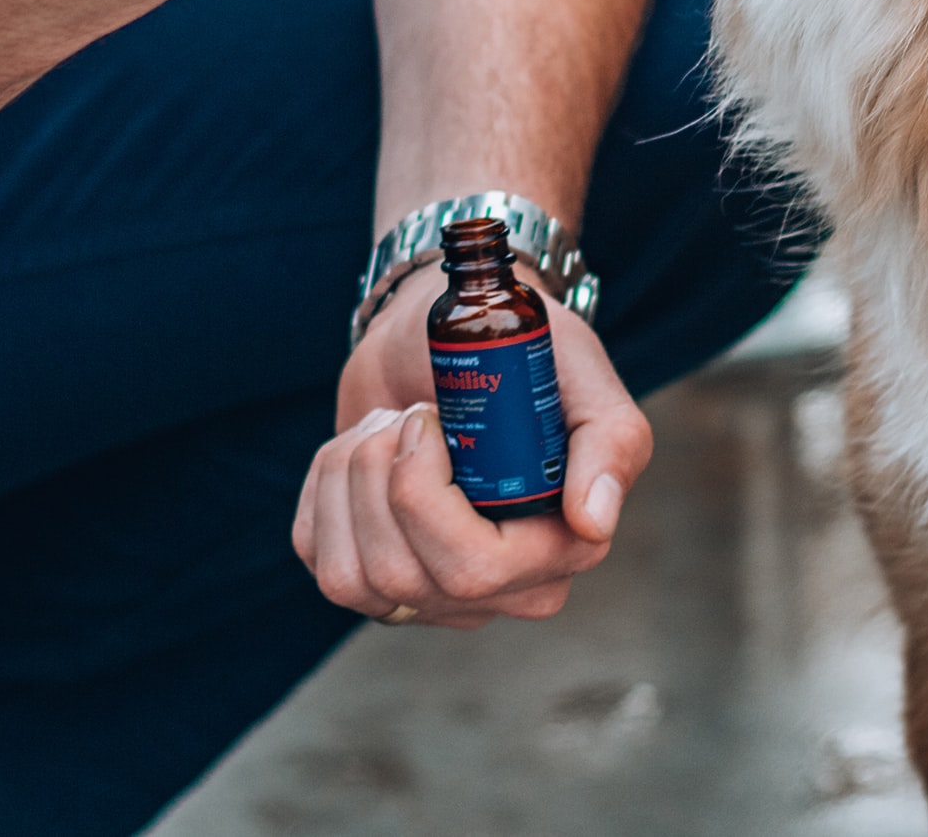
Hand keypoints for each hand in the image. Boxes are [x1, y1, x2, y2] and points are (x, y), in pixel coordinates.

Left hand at [292, 264, 654, 626]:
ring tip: (388, 427)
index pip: (475, 570)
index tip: (429, 419)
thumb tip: (592, 523)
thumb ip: (610, 440)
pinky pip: (317, 557)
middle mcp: (497, 592)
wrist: (452, 333)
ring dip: (350, 476)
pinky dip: (322, 484)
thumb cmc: (522, 348)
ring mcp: (428, 593)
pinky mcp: (369, 575)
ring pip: (351, 579)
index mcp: (558, 551)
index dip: (424, 496)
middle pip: (402, 576)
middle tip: (411, 415)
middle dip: (381, 476)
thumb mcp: (578, 373)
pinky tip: (360, 449)